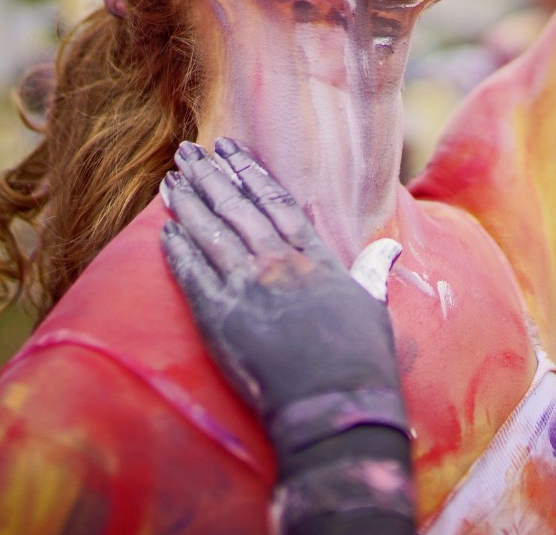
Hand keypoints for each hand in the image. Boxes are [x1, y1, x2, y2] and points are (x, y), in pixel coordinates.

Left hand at [159, 138, 407, 452]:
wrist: (335, 406)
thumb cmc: (362, 360)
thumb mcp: (373, 306)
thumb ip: (373, 271)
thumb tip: (390, 247)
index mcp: (314, 256)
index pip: (275, 201)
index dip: (249, 172)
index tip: (229, 149)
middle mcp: (278, 262)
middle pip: (236, 207)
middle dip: (210, 176)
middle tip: (187, 151)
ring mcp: (248, 287)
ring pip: (212, 233)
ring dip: (188, 203)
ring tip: (170, 180)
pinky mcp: (221, 318)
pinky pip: (193, 276)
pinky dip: (178, 252)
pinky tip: (165, 231)